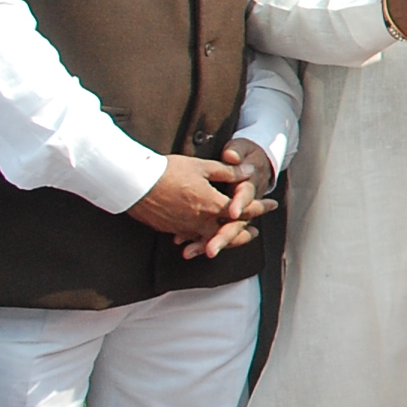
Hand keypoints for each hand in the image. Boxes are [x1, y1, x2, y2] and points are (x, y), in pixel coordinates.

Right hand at [129, 150, 279, 251]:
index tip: (272, 205)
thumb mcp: (202, 166)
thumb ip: (227, 171)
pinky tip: (202, 238)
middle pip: (230, 231)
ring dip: (224, 239)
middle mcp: (201, 220)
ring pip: (210, 238)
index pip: (243, 209)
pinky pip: (190, 238)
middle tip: (256, 232)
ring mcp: (184, 227)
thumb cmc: (169, 171)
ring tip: (231, 239)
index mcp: (212, 204)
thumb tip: (249, 171)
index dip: (260, 207)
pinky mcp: (170, 228)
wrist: (135, 183)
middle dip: (245, 232)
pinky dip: (199, 239)